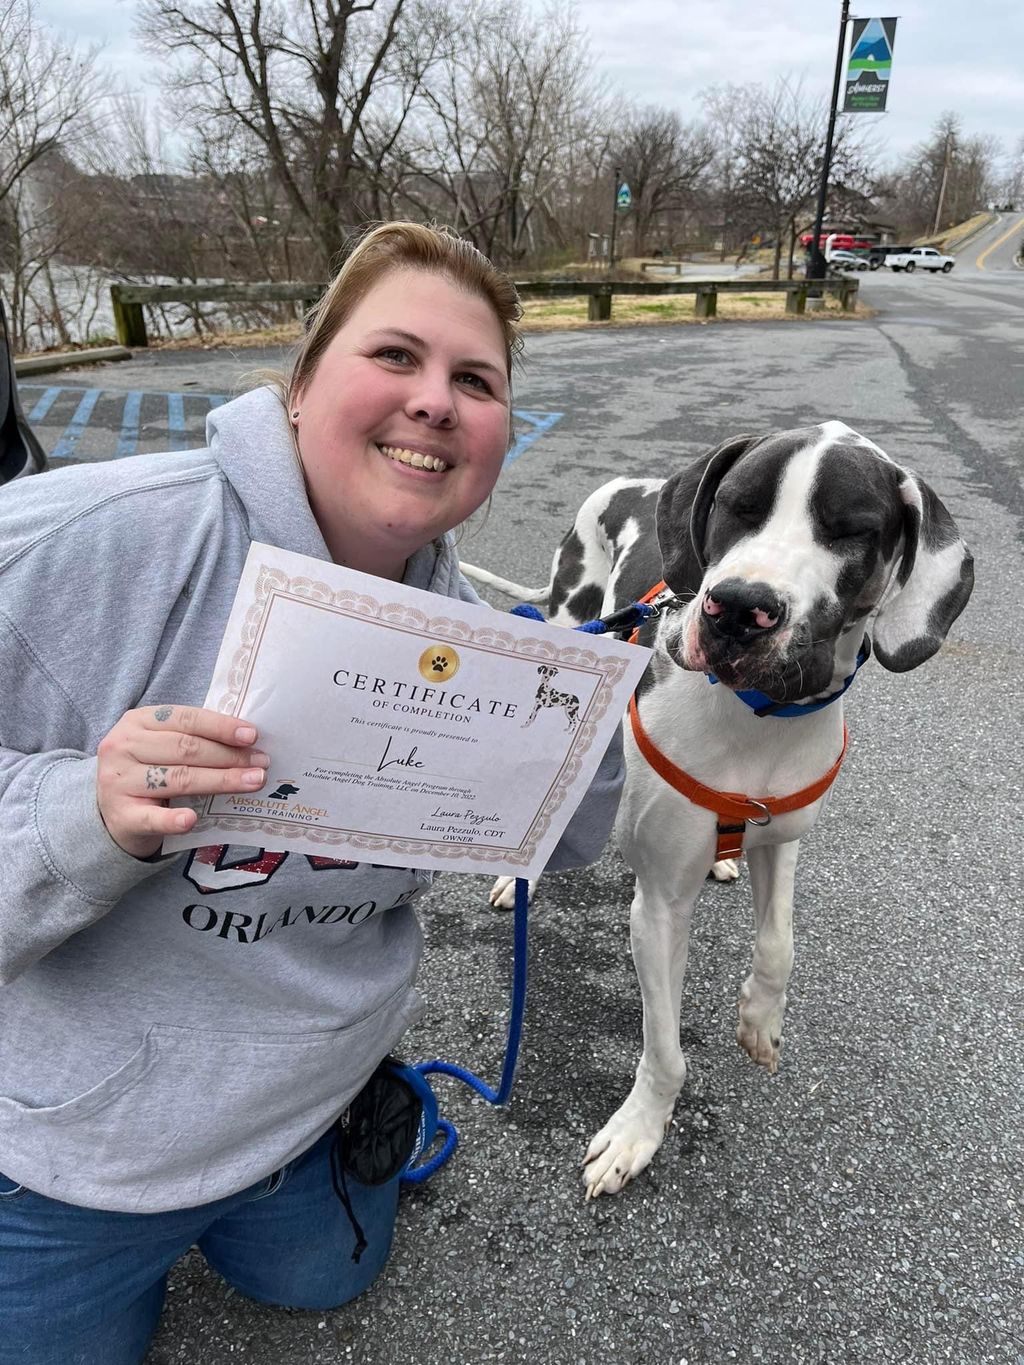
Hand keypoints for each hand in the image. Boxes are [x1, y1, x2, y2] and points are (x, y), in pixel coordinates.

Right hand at [96, 705, 269, 858]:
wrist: (112, 810)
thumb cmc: (149, 770)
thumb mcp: (161, 745)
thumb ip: (193, 738)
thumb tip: (248, 741)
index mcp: (137, 721)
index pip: (185, 719)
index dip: (220, 727)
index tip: (252, 736)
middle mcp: (123, 747)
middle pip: (185, 749)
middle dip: (229, 756)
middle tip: (262, 763)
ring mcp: (118, 782)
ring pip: (178, 779)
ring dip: (221, 780)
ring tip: (253, 782)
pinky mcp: (121, 815)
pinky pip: (152, 818)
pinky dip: (173, 819)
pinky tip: (192, 820)